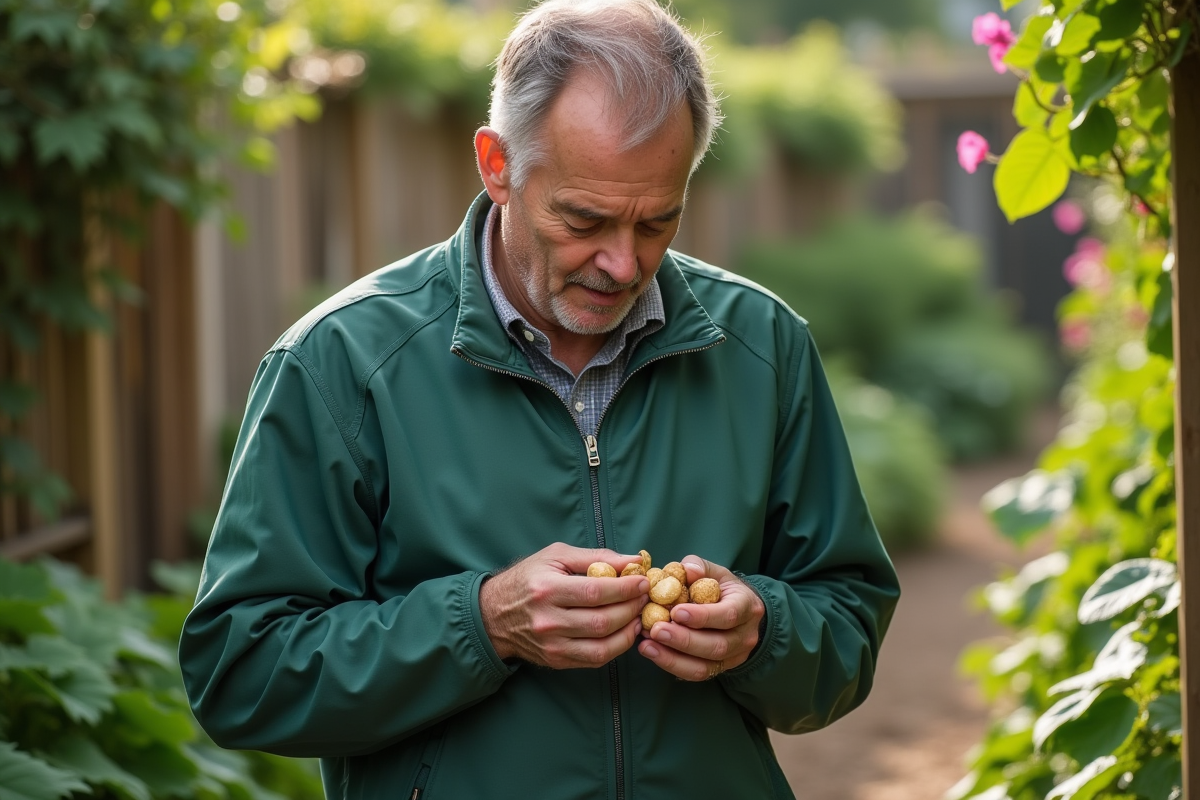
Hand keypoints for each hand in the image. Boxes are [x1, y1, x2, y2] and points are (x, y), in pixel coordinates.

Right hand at [480, 542, 648, 668]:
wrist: (493, 615)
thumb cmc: (528, 578)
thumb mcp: (556, 556)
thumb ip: (596, 557)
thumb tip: (634, 560)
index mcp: (547, 590)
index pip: (596, 592)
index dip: (626, 588)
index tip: (643, 582)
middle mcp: (548, 621)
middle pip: (602, 621)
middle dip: (632, 608)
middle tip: (645, 597)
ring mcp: (552, 645)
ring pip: (602, 646)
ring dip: (629, 631)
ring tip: (638, 615)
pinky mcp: (556, 660)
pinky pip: (595, 660)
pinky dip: (616, 647)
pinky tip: (624, 631)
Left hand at [637, 555, 764, 680]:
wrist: (739, 612)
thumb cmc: (722, 588)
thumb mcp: (715, 571)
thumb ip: (700, 567)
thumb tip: (687, 570)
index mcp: (747, 606)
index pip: (728, 615)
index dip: (702, 616)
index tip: (675, 612)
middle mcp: (745, 636)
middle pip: (717, 646)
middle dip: (683, 640)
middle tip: (655, 630)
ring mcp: (734, 657)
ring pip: (705, 666)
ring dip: (673, 658)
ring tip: (647, 645)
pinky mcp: (719, 669)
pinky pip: (695, 674)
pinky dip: (672, 665)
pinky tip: (652, 652)